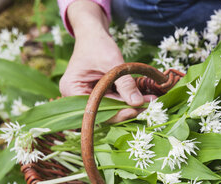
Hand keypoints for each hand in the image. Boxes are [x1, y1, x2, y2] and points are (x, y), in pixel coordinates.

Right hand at [59, 0, 154, 122]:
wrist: (93, 33)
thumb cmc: (97, 43)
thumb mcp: (112, 62)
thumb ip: (124, 83)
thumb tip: (138, 103)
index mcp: (71, 89)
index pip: (94, 110)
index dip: (115, 113)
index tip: (135, 110)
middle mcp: (76, 96)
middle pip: (103, 111)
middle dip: (126, 109)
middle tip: (148, 105)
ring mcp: (87, 96)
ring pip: (111, 108)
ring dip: (130, 104)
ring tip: (150, 99)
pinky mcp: (98, 94)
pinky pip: (114, 101)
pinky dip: (128, 98)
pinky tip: (144, 96)